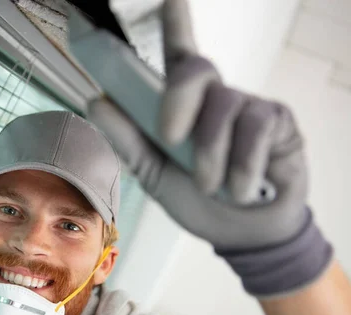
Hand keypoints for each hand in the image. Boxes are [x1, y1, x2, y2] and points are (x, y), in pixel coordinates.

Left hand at [87, 0, 331, 295]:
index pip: (176, 51)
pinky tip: (240, 188)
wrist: (240, 233)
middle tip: (170, 137)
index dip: (174, 18)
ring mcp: (246, 105)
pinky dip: (241, 167)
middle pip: (195, 68)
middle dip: (178, 102)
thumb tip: (96, 100)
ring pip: (223, 105)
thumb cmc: (198, 198)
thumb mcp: (154, 174)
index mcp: (182, 104)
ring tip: (209, 185)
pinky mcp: (276, 120)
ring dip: (210, 155)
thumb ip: (127, 140)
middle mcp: (214, 96)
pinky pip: (256, 128)